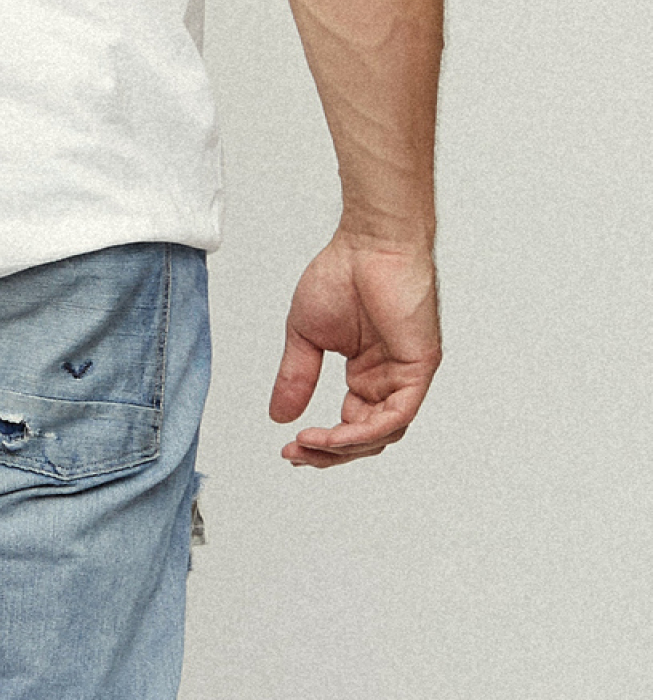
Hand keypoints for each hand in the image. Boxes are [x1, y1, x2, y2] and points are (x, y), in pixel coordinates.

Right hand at [271, 229, 440, 465]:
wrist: (369, 243)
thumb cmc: (342, 274)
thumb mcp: (306, 335)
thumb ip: (296, 376)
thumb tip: (279, 416)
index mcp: (366, 374)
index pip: (349, 425)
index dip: (321, 444)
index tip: (290, 448)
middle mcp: (388, 380)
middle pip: (366, 438)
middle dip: (330, 453)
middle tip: (297, 455)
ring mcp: (405, 376)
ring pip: (383, 433)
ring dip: (345, 446)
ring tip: (310, 444)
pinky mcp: (419, 369)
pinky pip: (397, 415)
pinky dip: (366, 431)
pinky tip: (336, 434)